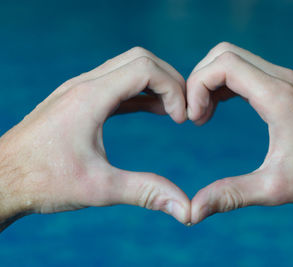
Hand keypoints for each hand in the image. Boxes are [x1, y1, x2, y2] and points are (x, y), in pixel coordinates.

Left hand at [0, 47, 190, 230]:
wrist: (0, 180)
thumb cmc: (41, 182)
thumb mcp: (99, 189)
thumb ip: (146, 192)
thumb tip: (185, 209)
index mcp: (90, 98)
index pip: (145, 69)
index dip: (173, 89)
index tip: (181, 119)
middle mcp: (84, 85)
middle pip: (140, 59)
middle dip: (169, 80)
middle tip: (182, 111)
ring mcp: (78, 89)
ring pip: (127, 67)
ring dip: (155, 84)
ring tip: (172, 112)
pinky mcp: (76, 99)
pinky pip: (116, 83)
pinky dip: (139, 92)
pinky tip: (153, 110)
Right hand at [187, 42, 292, 236]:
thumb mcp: (273, 189)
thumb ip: (230, 195)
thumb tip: (194, 211)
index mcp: (278, 97)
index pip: (224, 65)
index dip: (197, 85)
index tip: (193, 118)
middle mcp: (283, 80)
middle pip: (225, 54)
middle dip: (200, 79)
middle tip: (195, 115)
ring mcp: (288, 80)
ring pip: (236, 59)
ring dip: (213, 80)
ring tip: (204, 114)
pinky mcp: (290, 86)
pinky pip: (249, 70)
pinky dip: (228, 83)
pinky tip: (221, 107)